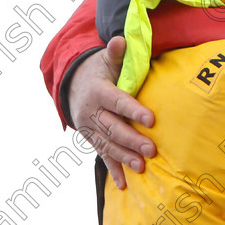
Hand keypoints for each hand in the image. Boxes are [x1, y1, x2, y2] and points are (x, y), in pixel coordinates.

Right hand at [68, 36, 155, 188]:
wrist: (72, 83)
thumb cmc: (98, 70)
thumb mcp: (105, 60)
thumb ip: (116, 54)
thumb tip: (121, 40)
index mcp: (99, 92)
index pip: (118, 102)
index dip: (134, 110)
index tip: (151, 119)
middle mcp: (91, 112)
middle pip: (113, 127)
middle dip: (132, 140)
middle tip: (151, 149)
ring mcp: (90, 127)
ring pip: (107, 144)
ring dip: (124, 157)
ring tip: (142, 167)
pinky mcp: (91, 138)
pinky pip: (102, 155)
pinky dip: (113, 169)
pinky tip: (124, 184)